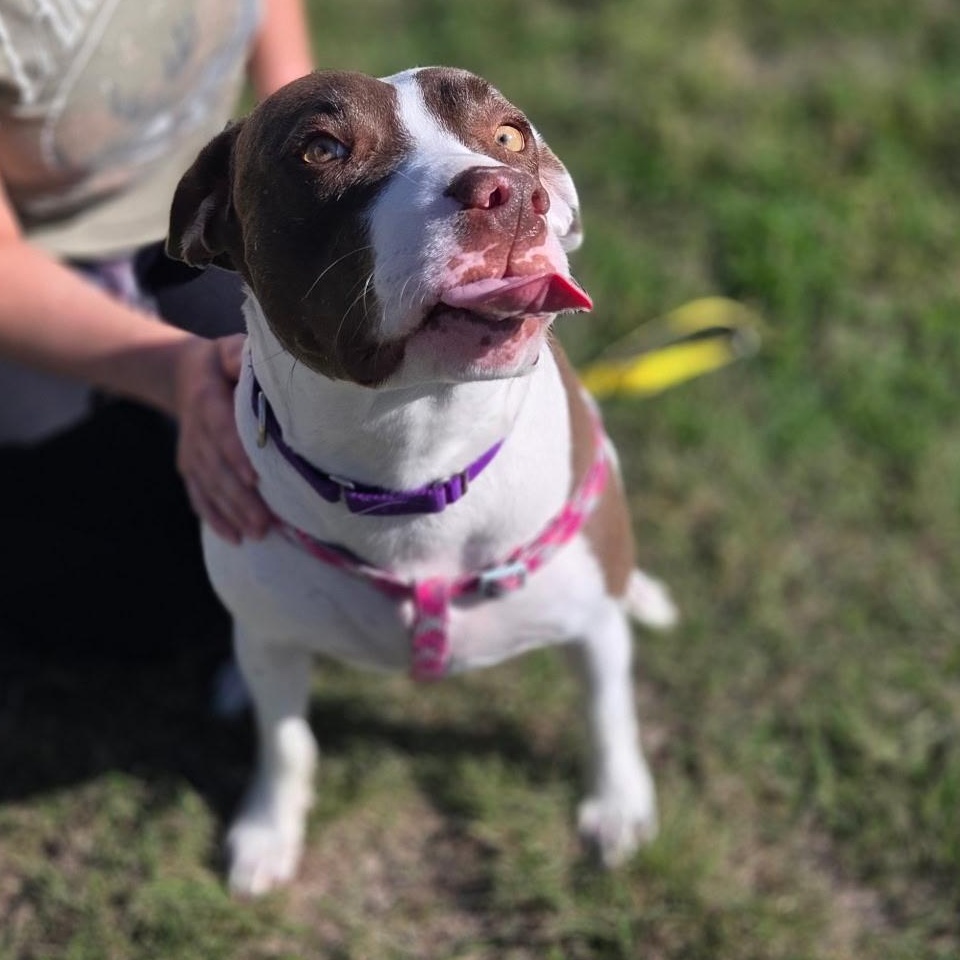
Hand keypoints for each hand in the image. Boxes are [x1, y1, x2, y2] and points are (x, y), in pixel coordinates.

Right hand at [173, 334, 272, 542]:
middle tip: (265, 522)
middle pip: (217, 469)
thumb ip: (241, 356)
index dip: (236, 455)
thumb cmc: (219, 363)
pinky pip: (200, 497)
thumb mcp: (229, 350)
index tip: (255, 478)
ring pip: (210, 488)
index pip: (222, 430)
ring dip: (233, 513)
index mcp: (207, 401)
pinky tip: (234, 538)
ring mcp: (191, 454)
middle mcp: (195, 431)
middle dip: (241, 498)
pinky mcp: (190, 468)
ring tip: (257, 534)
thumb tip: (258, 363)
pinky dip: (214, 518)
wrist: (181, 374)